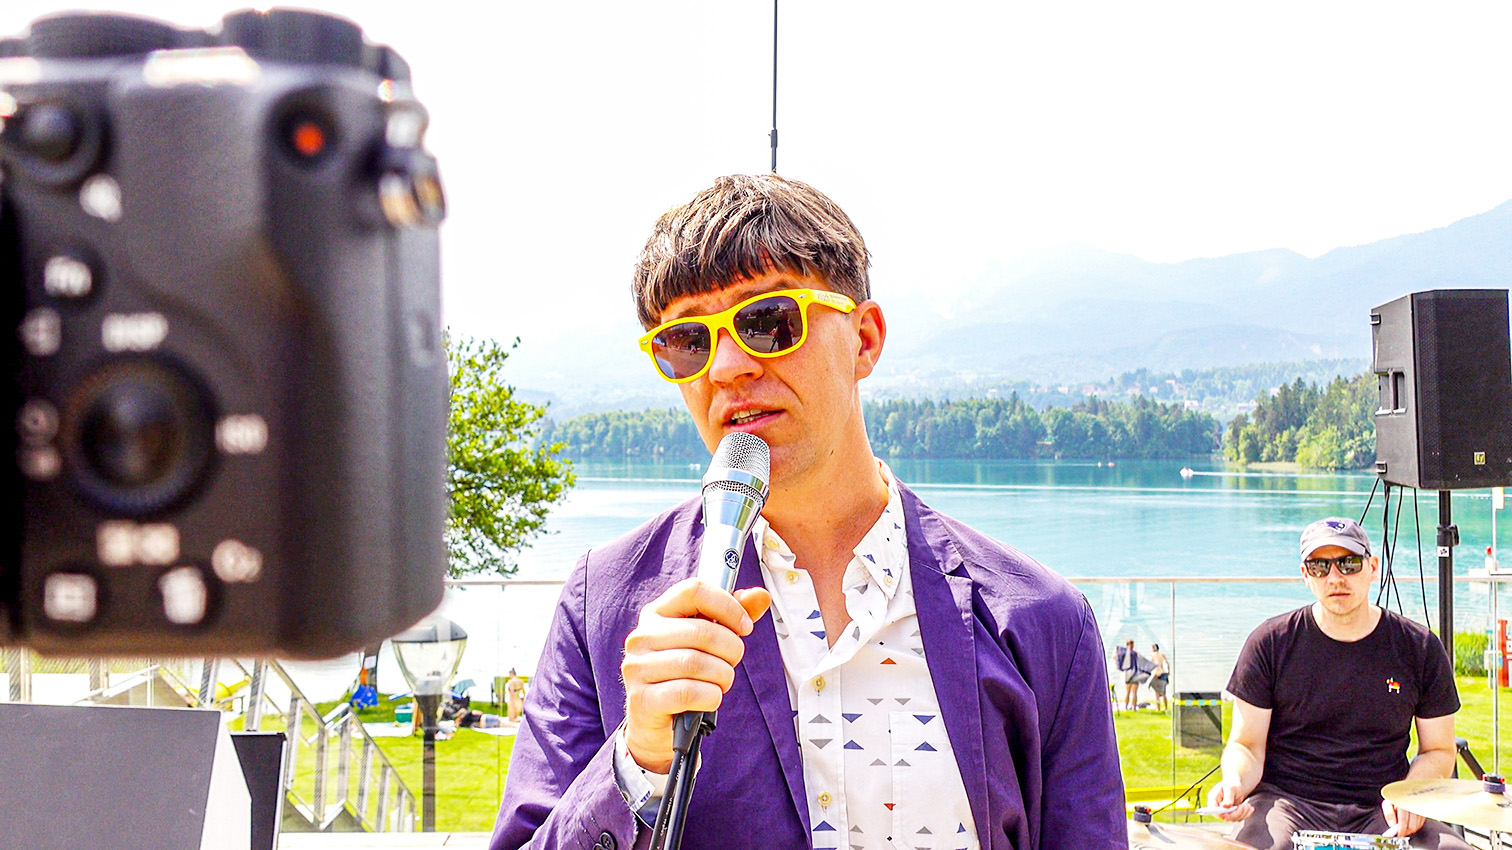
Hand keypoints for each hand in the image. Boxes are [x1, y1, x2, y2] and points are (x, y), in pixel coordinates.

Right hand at [620, 578, 770, 773]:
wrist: (655, 723)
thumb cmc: (684, 676)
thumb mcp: (707, 642)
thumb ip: (732, 617)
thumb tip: (761, 596)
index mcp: (657, 613)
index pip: (694, 590)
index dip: (727, 606)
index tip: (744, 626)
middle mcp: (641, 636)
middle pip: (702, 631)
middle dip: (731, 649)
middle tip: (732, 662)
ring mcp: (637, 667)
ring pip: (696, 663)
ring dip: (722, 676)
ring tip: (721, 682)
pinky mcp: (642, 699)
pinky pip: (688, 692)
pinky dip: (710, 696)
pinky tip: (711, 698)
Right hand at [1206, 782, 1252, 821]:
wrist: (1237, 786)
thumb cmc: (1232, 784)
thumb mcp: (1230, 788)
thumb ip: (1228, 797)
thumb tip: (1225, 806)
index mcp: (1213, 799)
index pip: (1213, 810)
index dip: (1221, 812)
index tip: (1233, 808)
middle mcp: (1217, 807)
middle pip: (1224, 816)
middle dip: (1237, 813)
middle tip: (1245, 806)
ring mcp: (1224, 812)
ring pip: (1233, 819)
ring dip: (1243, 814)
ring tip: (1248, 805)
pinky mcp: (1231, 815)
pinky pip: (1238, 819)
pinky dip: (1245, 814)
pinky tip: (1250, 808)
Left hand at [1382, 799, 1423, 836]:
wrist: (1407, 789)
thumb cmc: (1397, 795)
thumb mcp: (1388, 801)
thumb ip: (1389, 813)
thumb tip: (1392, 824)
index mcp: (1403, 803)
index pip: (1403, 821)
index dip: (1401, 830)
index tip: (1399, 834)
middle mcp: (1414, 805)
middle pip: (1412, 826)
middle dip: (1406, 831)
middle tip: (1400, 831)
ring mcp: (1421, 807)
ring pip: (1418, 825)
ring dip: (1411, 828)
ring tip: (1404, 825)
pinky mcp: (1425, 810)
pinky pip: (1422, 822)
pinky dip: (1416, 825)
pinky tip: (1410, 822)